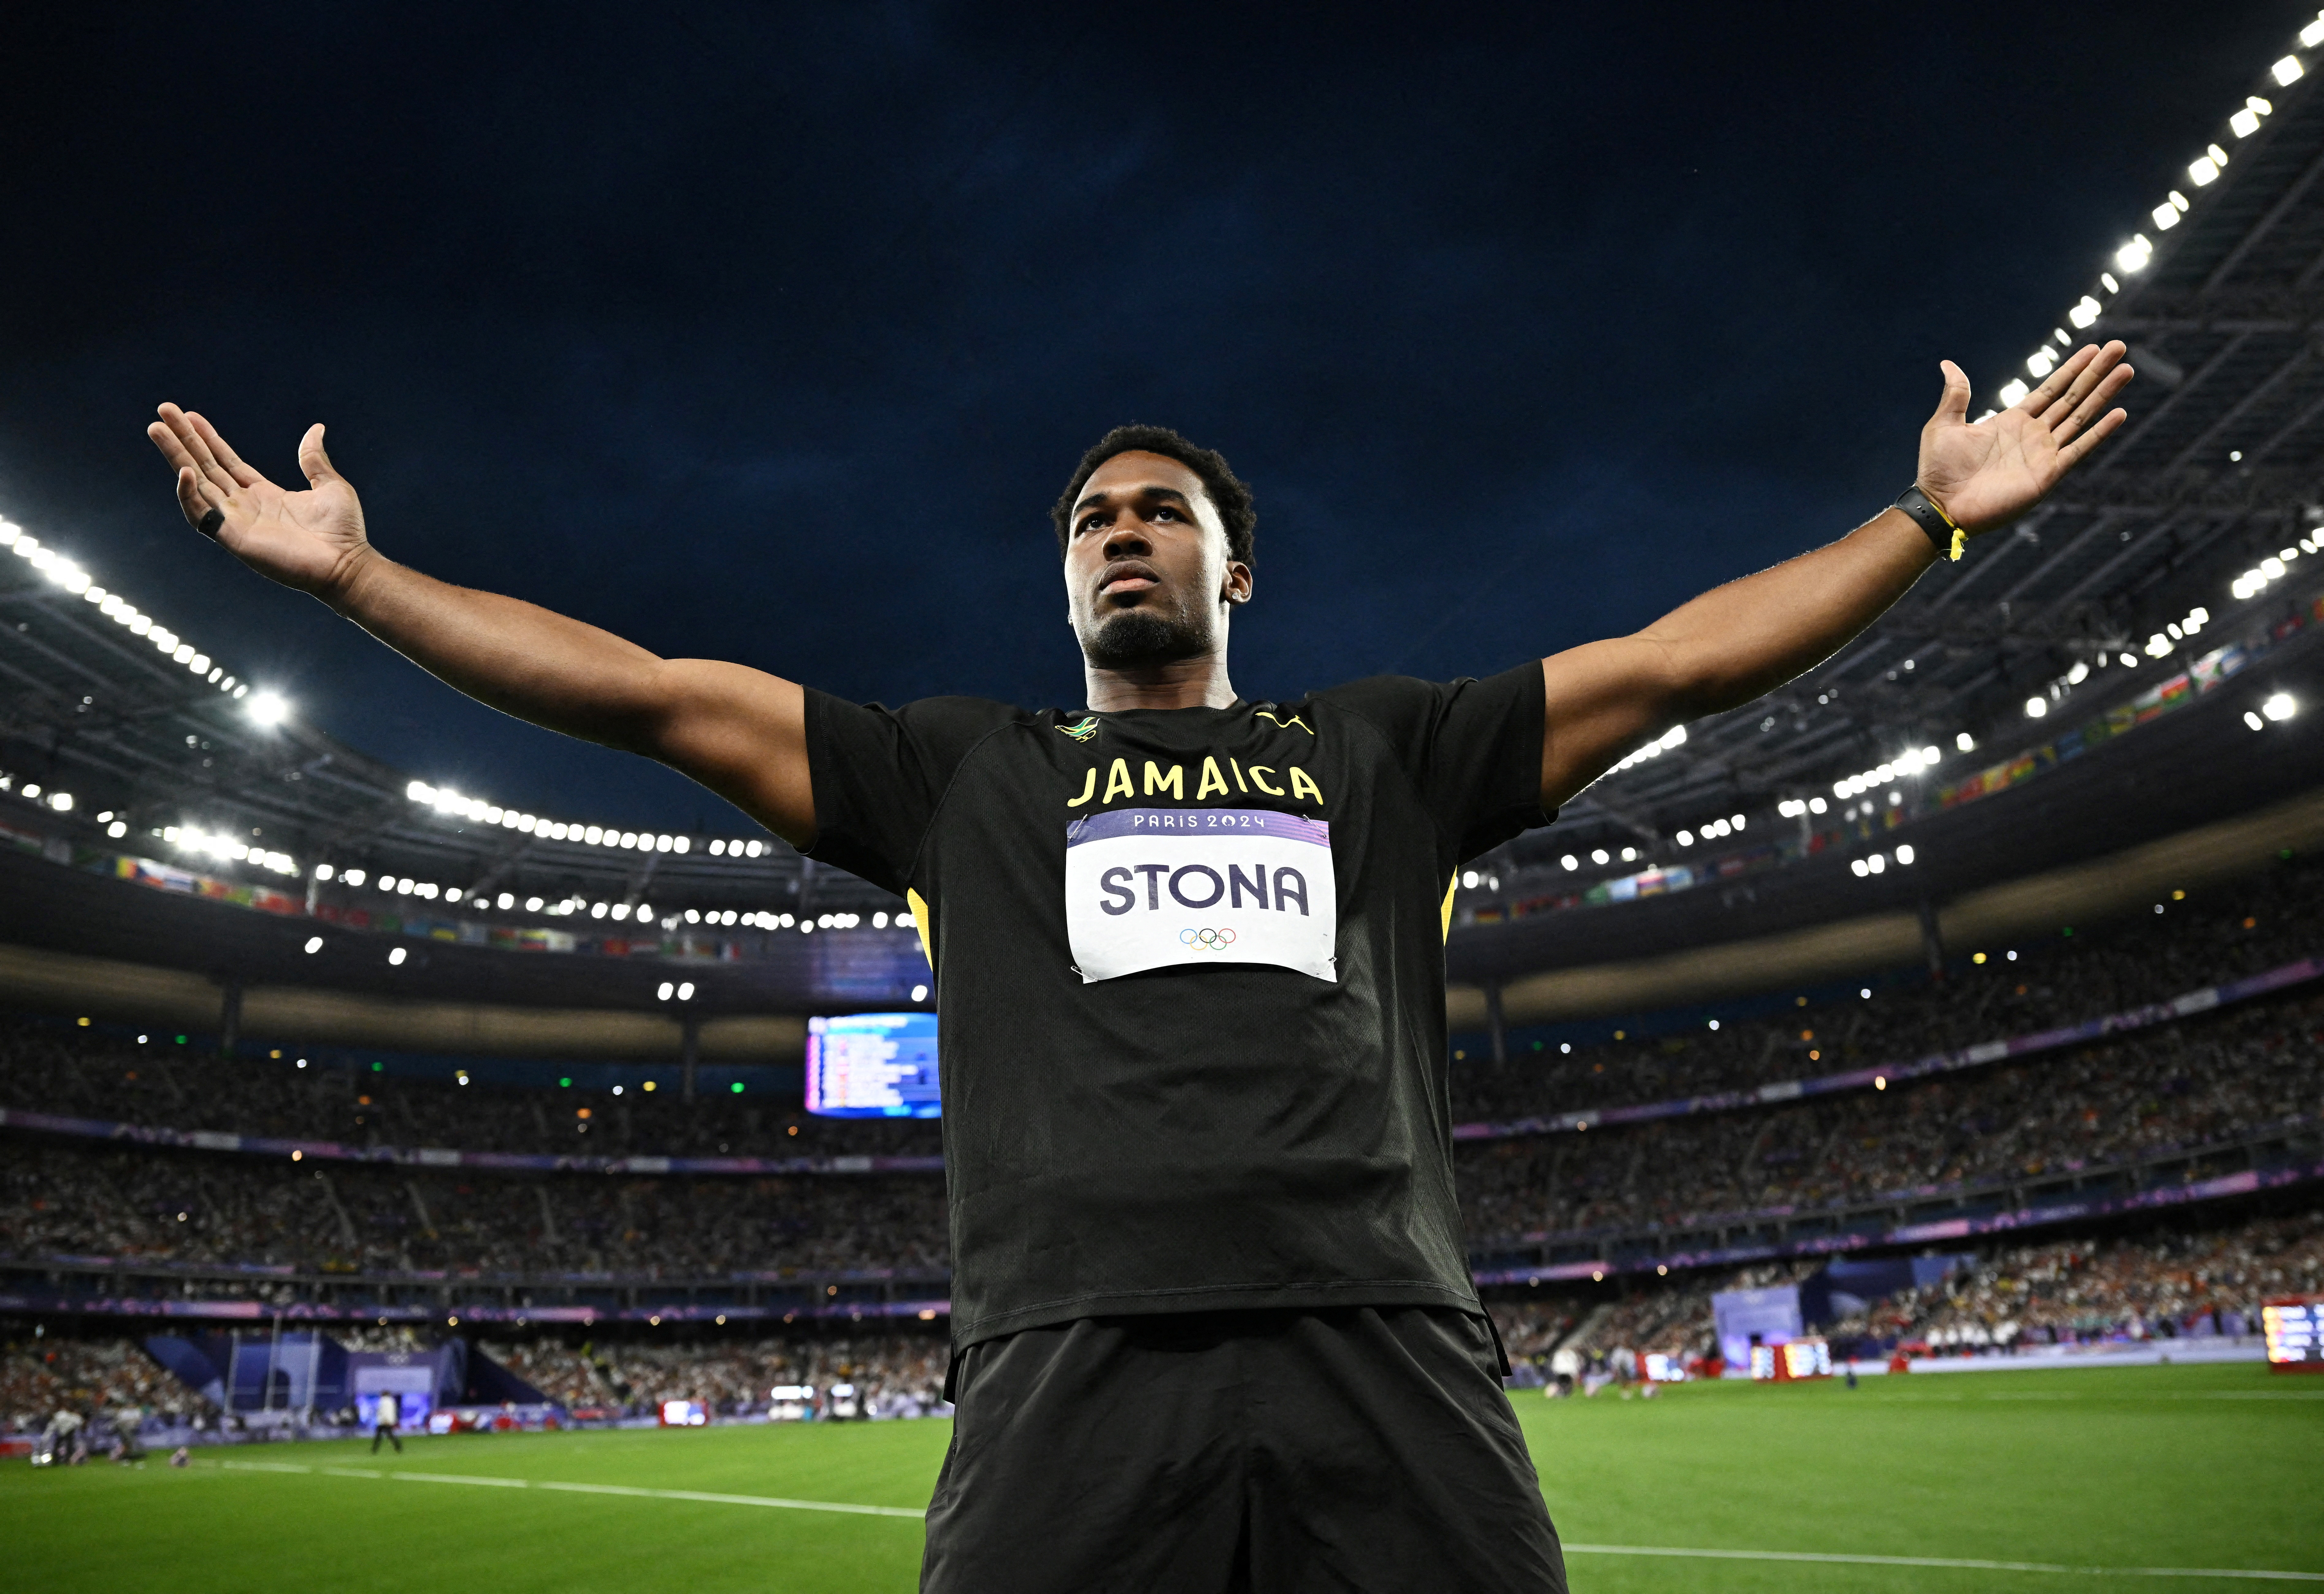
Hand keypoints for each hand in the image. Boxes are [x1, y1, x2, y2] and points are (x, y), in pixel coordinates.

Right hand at [146, 405, 370, 596]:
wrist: (347, 564)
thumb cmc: (343, 531)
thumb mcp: (330, 485)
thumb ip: (314, 459)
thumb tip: (316, 428)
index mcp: (264, 493)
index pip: (227, 461)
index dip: (208, 438)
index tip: (189, 415)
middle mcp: (245, 506)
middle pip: (205, 466)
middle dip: (183, 439)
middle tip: (163, 411)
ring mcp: (236, 522)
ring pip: (196, 484)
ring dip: (176, 457)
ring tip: (156, 428)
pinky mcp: (234, 538)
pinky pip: (202, 516)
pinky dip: (189, 495)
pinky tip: (184, 471)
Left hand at [1915, 341, 2132, 534]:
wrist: (1940, 505)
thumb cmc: (1938, 470)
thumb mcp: (1944, 424)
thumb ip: (1955, 394)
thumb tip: (1948, 363)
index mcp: (2012, 421)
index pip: (2051, 389)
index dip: (2072, 369)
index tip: (2093, 349)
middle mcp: (2033, 435)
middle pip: (2072, 397)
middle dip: (2095, 373)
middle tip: (2119, 348)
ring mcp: (2043, 453)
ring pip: (2081, 417)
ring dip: (2104, 394)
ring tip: (2126, 370)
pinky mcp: (2048, 474)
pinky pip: (2079, 449)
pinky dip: (2099, 432)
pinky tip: (2119, 413)